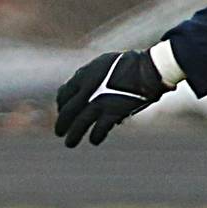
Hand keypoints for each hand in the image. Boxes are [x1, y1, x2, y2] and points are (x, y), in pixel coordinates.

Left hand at [55, 49, 169, 147]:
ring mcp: (99, 101)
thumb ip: (94, 78)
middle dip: (62, 123)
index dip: (61, 105)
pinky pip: (99, 129)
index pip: (64, 94)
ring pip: (80, 122)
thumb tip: (88, 91)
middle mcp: (87, 89)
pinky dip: (96, 136)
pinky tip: (94, 141)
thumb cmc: (130, 63)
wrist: (147, 68)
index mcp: (84, 75)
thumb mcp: (105, 64)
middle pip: (68, 111)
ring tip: (69, 143)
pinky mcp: (113, 112)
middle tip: (58, 132)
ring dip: (74, 135)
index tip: (62, 112)